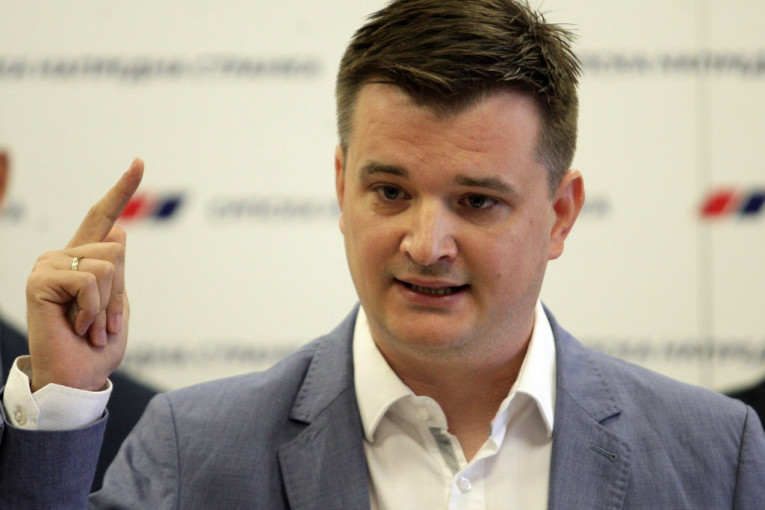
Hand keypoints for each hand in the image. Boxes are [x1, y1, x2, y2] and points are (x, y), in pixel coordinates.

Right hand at [26, 159, 143, 391]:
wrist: (78, 377)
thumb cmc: (98, 345)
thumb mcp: (118, 304)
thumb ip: (118, 271)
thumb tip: (119, 231)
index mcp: (85, 260)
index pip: (106, 217)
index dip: (123, 189)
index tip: (139, 162)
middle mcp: (64, 256)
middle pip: (118, 247)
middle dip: (120, 290)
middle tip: (102, 321)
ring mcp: (49, 265)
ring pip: (108, 264)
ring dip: (108, 304)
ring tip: (90, 326)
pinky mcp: (40, 279)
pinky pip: (90, 280)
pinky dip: (94, 308)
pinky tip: (77, 325)